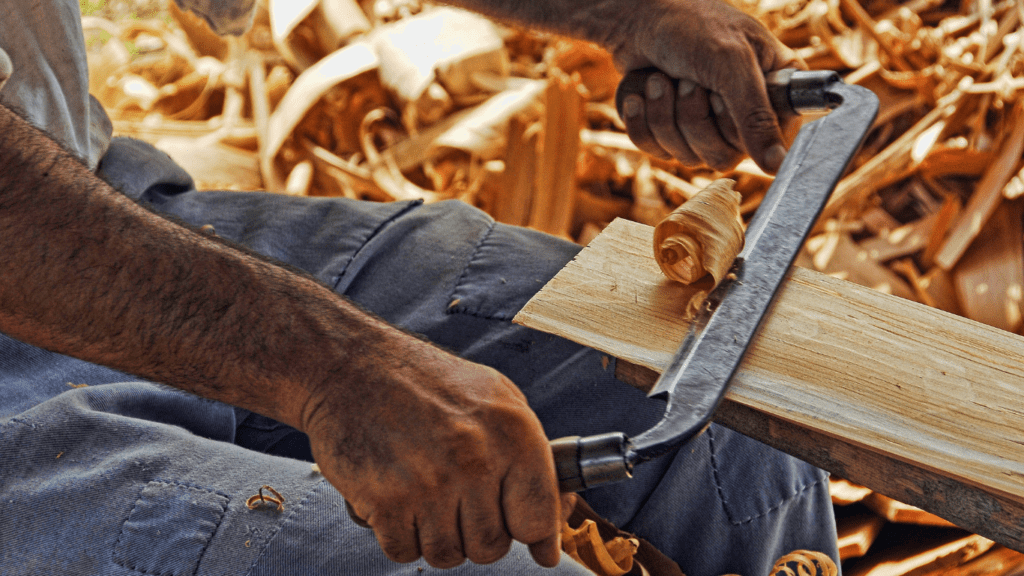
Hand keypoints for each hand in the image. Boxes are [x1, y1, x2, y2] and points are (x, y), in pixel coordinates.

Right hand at [301, 332, 573, 567]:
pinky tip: (396, 498)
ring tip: (424, 495)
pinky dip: (399, 535)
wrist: (350, 366)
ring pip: (447, 555)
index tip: (528, 538)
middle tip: (457, 501)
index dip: (533, 534)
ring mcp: (430, 482)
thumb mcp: (495, 399)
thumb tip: (556, 525)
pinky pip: (404, 551)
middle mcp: (476, 459)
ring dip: (435, 536)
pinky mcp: (386, 500)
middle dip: (476, 533)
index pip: (539, 519)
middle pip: (492, 547)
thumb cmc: (425, 382)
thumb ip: (531, 459)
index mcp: (513, 433)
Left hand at [612, 0, 801, 172]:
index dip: (739, 126)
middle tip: (689, 79)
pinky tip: (641, 94)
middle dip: (694, 116)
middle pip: (723, 157)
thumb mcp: (731, 64)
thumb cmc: (692, 27)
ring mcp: (708, 129)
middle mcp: (745, 116)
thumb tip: (778, 166)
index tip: (723, 95)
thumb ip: (756, 116)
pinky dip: (642, 120)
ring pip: (688, 157)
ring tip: (661, 79)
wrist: (638, 19)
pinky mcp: (672, 135)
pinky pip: (656, 152)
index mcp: (776, 92)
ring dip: (665, 114)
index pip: (772, 145)